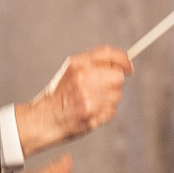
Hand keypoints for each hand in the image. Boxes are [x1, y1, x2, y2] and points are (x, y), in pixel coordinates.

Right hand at [15, 47, 131, 153]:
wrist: (44, 119)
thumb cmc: (60, 96)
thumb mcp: (71, 72)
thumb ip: (93, 65)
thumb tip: (121, 65)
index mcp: (78, 63)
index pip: (108, 54)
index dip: (123, 60)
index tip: (129, 67)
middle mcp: (83, 76)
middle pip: (118, 76)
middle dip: (115, 84)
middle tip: (104, 90)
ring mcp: (88, 94)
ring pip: (117, 96)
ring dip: (109, 101)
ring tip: (92, 104)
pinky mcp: (91, 111)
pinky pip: (111, 111)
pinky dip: (104, 114)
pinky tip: (91, 114)